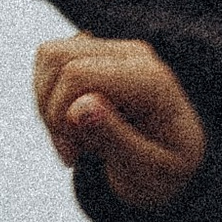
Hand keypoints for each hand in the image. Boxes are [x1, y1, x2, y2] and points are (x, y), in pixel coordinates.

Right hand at [31, 32, 208, 210]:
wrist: (173, 162)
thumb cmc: (164, 170)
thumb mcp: (147, 170)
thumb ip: (115, 138)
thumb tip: (78, 107)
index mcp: (151, 80)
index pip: (76, 74)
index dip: (60, 115)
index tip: (73, 157)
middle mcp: (134, 55)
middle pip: (57, 59)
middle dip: (51, 111)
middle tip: (73, 151)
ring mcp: (115, 50)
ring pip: (48, 56)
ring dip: (47, 104)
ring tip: (73, 138)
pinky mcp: (98, 54)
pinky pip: (50, 61)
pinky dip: (49, 97)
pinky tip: (72, 124)